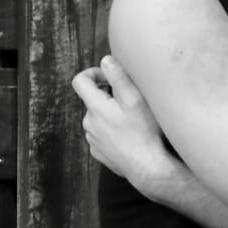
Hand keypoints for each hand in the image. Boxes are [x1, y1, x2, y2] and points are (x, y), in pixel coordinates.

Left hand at [71, 55, 181, 198]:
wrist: (148, 167)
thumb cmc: (145, 132)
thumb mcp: (135, 99)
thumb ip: (119, 77)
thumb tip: (106, 60)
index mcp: (95, 107)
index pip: (80, 81)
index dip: (94, 74)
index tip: (110, 78)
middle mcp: (89, 122)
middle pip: (93, 101)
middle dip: (109, 98)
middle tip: (132, 102)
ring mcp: (93, 139)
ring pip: (99, 119)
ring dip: (112, 116)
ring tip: (134, 122)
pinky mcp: (99, 153)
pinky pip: (103, 136)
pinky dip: (113, 133)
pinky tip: (131, 137)